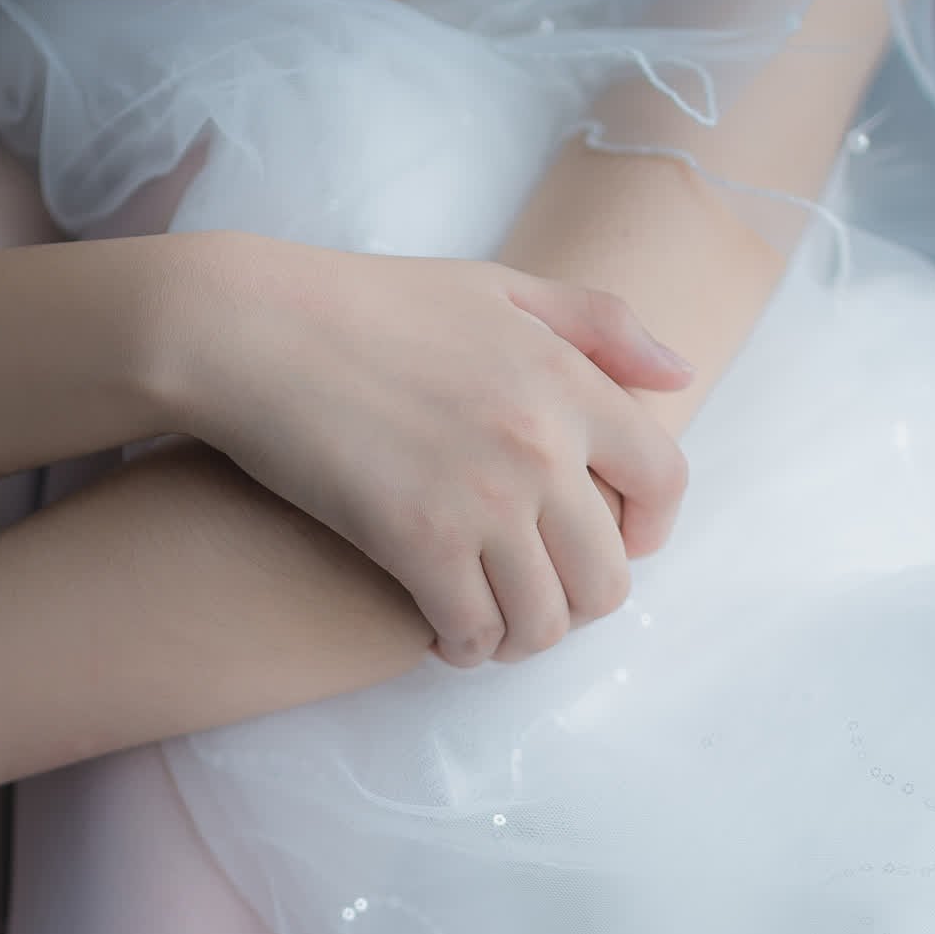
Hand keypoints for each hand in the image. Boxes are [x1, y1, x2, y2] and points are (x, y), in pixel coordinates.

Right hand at [166, 233, 692, 665]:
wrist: (254, 328)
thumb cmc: (367, 302)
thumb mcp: (497, 285)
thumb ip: (597, 322)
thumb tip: (680, 377)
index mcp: (568, 380)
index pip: (664, 480)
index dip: (652, 529)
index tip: (619, 543)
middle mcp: (541, 446)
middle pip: (609, 576)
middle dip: (581, 603)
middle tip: (541, 598)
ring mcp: (482, 500)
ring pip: (544, 621)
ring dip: (523, 639)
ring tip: (493, 628)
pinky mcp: (416, 543)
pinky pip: (473, 631)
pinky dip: (465, 648)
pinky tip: (444, 635)